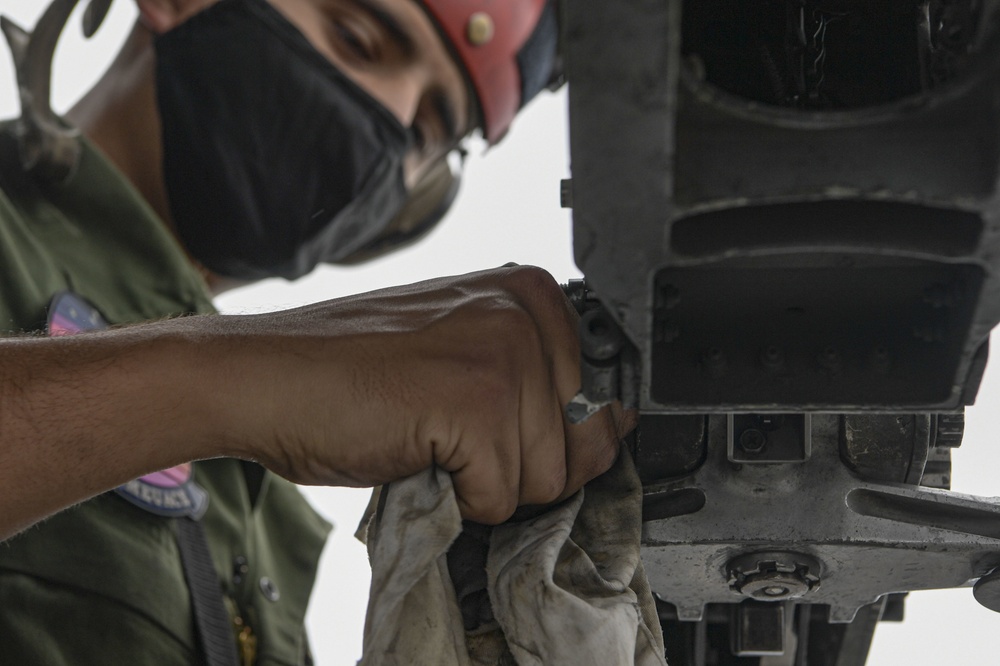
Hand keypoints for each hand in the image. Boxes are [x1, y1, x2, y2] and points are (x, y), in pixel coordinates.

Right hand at [206, 266, 629, 522]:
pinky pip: (499, 498)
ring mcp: (505, 353)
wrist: (263, 378)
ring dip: (482, 483)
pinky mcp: (477, 402)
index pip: (599, 399)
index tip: (491, 421)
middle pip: (574, 445)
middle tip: (446, 431)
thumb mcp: (460, 356)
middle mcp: (526, 311)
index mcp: (530, 292)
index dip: (545, 434)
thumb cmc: (350, 371)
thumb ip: (534, 385)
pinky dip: (455, 499)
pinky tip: (413, 450)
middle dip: (515, 464)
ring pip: (542, 480)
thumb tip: (610, 436)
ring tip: (426, 436)